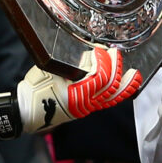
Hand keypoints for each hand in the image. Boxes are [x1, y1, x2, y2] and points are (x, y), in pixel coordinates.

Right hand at [17, 46, 140, 133]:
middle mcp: (84, 104)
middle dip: (118, 70)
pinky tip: (123, 88)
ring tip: (134, 77)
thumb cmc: (36, 89)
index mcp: (75, 93)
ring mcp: (86, 108)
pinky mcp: (85, 110)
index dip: (104, 62)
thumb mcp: (51, 71)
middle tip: (118, 56)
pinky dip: (117, 94)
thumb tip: (92, 57)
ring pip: (112, 98)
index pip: (100, 77)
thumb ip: (73, 65)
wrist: (27, 111)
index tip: (101, 51)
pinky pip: (106, 102)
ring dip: (125, 86)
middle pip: (111, 88)